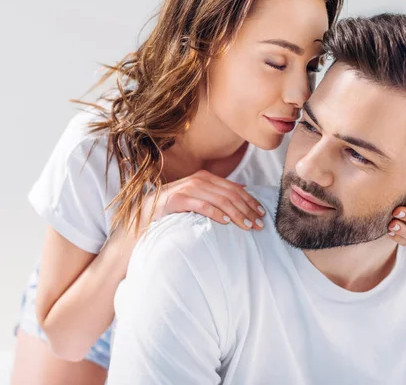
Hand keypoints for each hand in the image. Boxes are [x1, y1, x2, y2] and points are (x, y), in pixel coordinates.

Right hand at [139, 170, 265, 230]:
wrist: (143, 215)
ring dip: (237, 213)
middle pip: (230, 194)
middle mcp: (197, 180)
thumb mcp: (196, 199)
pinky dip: (216, 213)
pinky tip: (227, 222)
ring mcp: (187, 188)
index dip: (250, 201)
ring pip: (220, 199)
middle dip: (247, 209)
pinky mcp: (177, 199)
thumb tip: (243, 189)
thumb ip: (216, 194)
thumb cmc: (172, 209)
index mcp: (205, 178)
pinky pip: (202, 205)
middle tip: (259, 224)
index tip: (262, 214)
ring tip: (247, 226)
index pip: (234, 189)